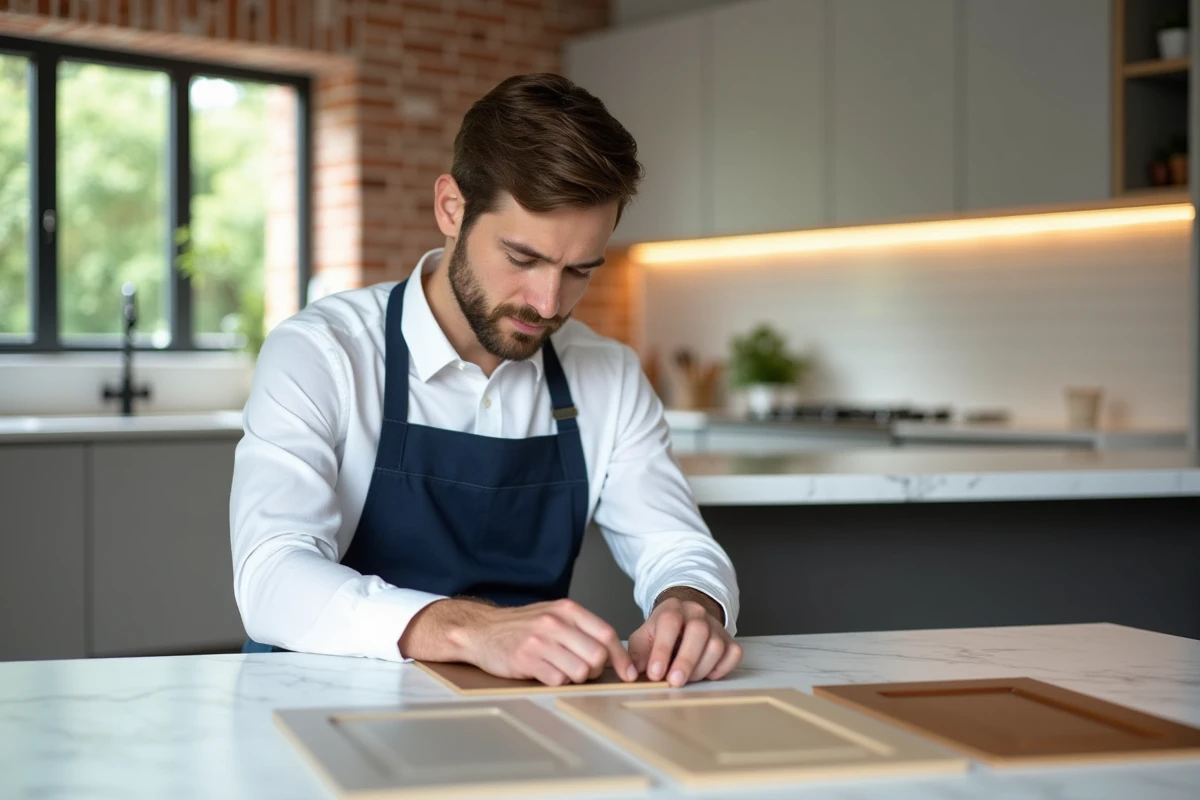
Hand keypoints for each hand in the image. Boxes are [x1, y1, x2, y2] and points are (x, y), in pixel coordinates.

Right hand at [403, 597, 637, 686]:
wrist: (481, 630)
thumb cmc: (521, 625)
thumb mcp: (553, 615)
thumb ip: (581, 628)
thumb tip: (613, 652)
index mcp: (566, 609)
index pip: (606, 634)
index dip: (621, 657)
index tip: (628, 673)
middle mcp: (555, 623)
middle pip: (597, 656)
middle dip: (596, 670)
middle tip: (582, 670)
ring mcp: (540, 642)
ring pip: (580, 672)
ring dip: (575, 678)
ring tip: (561, 670)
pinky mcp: (526, 660)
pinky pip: (557, 681)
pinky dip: (556, 682)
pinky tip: (544, 672)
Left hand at [628, 590, 741, 687]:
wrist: (685, 619)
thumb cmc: (661, 632)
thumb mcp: (644, 637)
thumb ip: (637, 654)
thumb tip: (631, 673)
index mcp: (672, 608)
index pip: (669, 623)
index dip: (662, 649)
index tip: (655, 673)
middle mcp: (696, 613)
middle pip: (698, 632)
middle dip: (686, 661)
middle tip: (674, 682)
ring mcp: (715, 625)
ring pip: (716, 645)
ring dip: (700, 668)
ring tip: (686, 678)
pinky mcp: (729, 639)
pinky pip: (733, 654)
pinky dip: (722, 668)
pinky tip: (707, 674)